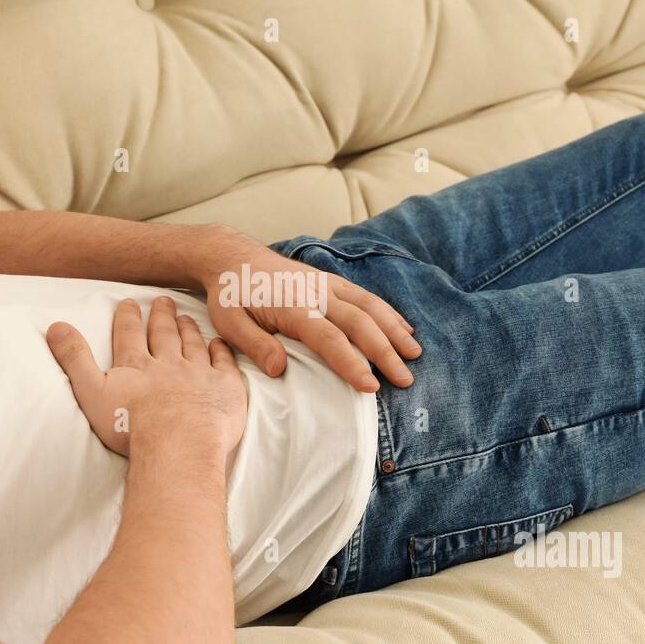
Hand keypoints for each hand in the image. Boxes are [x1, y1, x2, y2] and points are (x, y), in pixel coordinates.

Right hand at [45, 296, 246, 457]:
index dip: (128, 318)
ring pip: (193, 345)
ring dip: (188, 330)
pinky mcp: (224, 388)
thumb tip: (55, 326)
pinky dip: (221, 351)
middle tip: (163, 300)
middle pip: (164, 334)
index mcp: (136, 365)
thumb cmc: (131, 425)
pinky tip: (219, 344)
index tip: (128, 303)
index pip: (130, 335)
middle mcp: (168, 363)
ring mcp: (199, 374)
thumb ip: (75, 359)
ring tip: (186, 318)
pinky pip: (223, 364)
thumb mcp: (92, 392)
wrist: (177, 443)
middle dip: (161, 316)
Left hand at [192, 227, 421, 392]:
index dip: (352, 363)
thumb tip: (279, 370)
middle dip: (386, 352)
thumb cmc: (229, 294)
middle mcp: (316, 293)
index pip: (329, 339)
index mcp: (293, 307)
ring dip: (394, 329)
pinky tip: (403, 326)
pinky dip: (387, 311)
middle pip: (359, 323)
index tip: (371, 387)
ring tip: (415, 353)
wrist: (231, 256)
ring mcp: (326, 284)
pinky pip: (365, 296)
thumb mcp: (229, 323)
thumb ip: (255, 345)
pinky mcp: (329, 280)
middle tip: (405, 379)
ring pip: (369, 306)